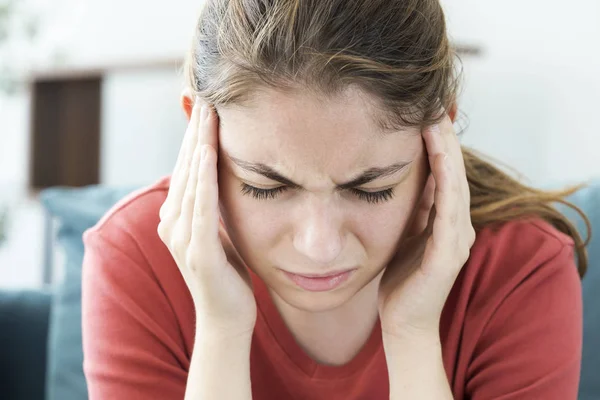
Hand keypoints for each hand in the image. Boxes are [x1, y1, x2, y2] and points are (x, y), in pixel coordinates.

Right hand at [158, 99, 256, 337]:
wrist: (226, 320)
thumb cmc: (227, 276)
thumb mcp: (218, 233)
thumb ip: (212, 207)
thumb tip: (219, 178)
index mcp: (177, 219)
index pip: (186, 169)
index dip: (195, 136)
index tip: (207, 106)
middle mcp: (171, 225)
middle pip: (185, 169)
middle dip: (196, 132)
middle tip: (206, 95)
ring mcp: (181, 239)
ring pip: (190, 182)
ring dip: (198, 146)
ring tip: (207, 114)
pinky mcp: (198, 253)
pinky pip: (200, 208)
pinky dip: (203, 179)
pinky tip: (207, 153)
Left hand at [377, 113, 475, 338]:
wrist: (402, 321)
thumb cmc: (402, 277)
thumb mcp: (405, 233)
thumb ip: (413, 207)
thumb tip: (406, 174)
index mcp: (447, 221)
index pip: (445, 173)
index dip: (438, 143)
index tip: (424, 113)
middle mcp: (458, 227)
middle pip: (454, 173)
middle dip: (444, 139)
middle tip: (433, 106)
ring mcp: (456, 241)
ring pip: (455, 186)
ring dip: (447, 153)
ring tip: (436, 123)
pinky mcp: (447, 256)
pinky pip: (448, 212)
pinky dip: (445, 183)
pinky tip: (438, 159)